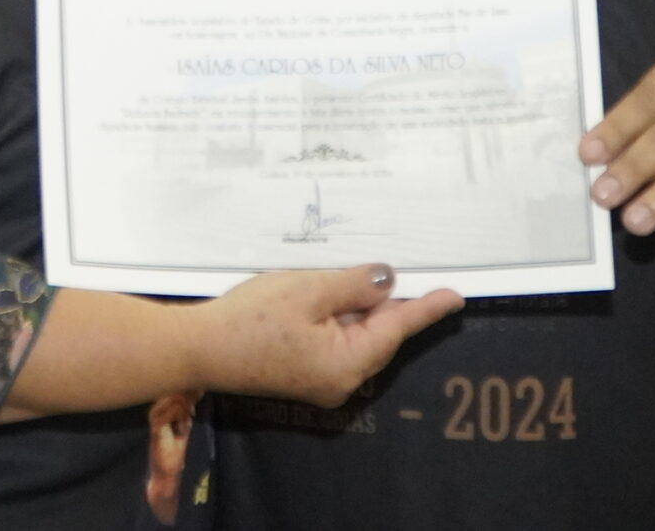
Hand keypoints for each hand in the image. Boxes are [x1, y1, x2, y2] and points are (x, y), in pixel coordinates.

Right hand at [191, 265, 461, 407]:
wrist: (198, 348)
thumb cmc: (251, 318)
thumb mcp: (310, 289)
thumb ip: (356, 286)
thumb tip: (389, 282)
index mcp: (348, 362)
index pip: (398, 328)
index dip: (427, 308)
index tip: (456, 297)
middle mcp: (342, 381)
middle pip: (379, 335)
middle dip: (386, 304)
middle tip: (390, 272)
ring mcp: (322, 383)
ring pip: (358, 339)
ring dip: (360, 310)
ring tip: (351, 281)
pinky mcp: (304, 376)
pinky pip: (338, 345)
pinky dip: (341, 321)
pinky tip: (329, 299)